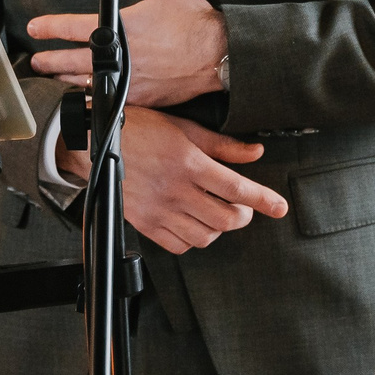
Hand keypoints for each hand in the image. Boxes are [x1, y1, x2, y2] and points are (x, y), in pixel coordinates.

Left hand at [30, 0, 227, 106]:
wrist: (219, 55)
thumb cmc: (194, 21)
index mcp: (118, 29)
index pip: (71, 27)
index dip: (48, 26)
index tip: (35, 27)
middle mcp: (117, 58)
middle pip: (69, 62)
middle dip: (48, 61)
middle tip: (36, 61)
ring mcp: (127, 81)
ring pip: (86, 83)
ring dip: (66, 79)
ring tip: (55, 76)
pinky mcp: (141, 98)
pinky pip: (108, 98)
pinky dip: (94, 94)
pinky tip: (89, 92)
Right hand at [61, 108, 279, 254]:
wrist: (94, 145)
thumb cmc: (140, 130)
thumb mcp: (185, 129)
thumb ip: (223, 146)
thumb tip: (255, 154)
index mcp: (189, 163)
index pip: (237, 188)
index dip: (263, 200)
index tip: (280, 207)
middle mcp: (176, 191)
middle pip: (226, 218)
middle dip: (243, 215)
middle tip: (243, 206)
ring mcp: (159, 211)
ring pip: (205, 236)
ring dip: (219, 227)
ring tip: (216, 212)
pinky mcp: (144, 224)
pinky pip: (179, 245)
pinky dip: (194, 239)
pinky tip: (193, 222)